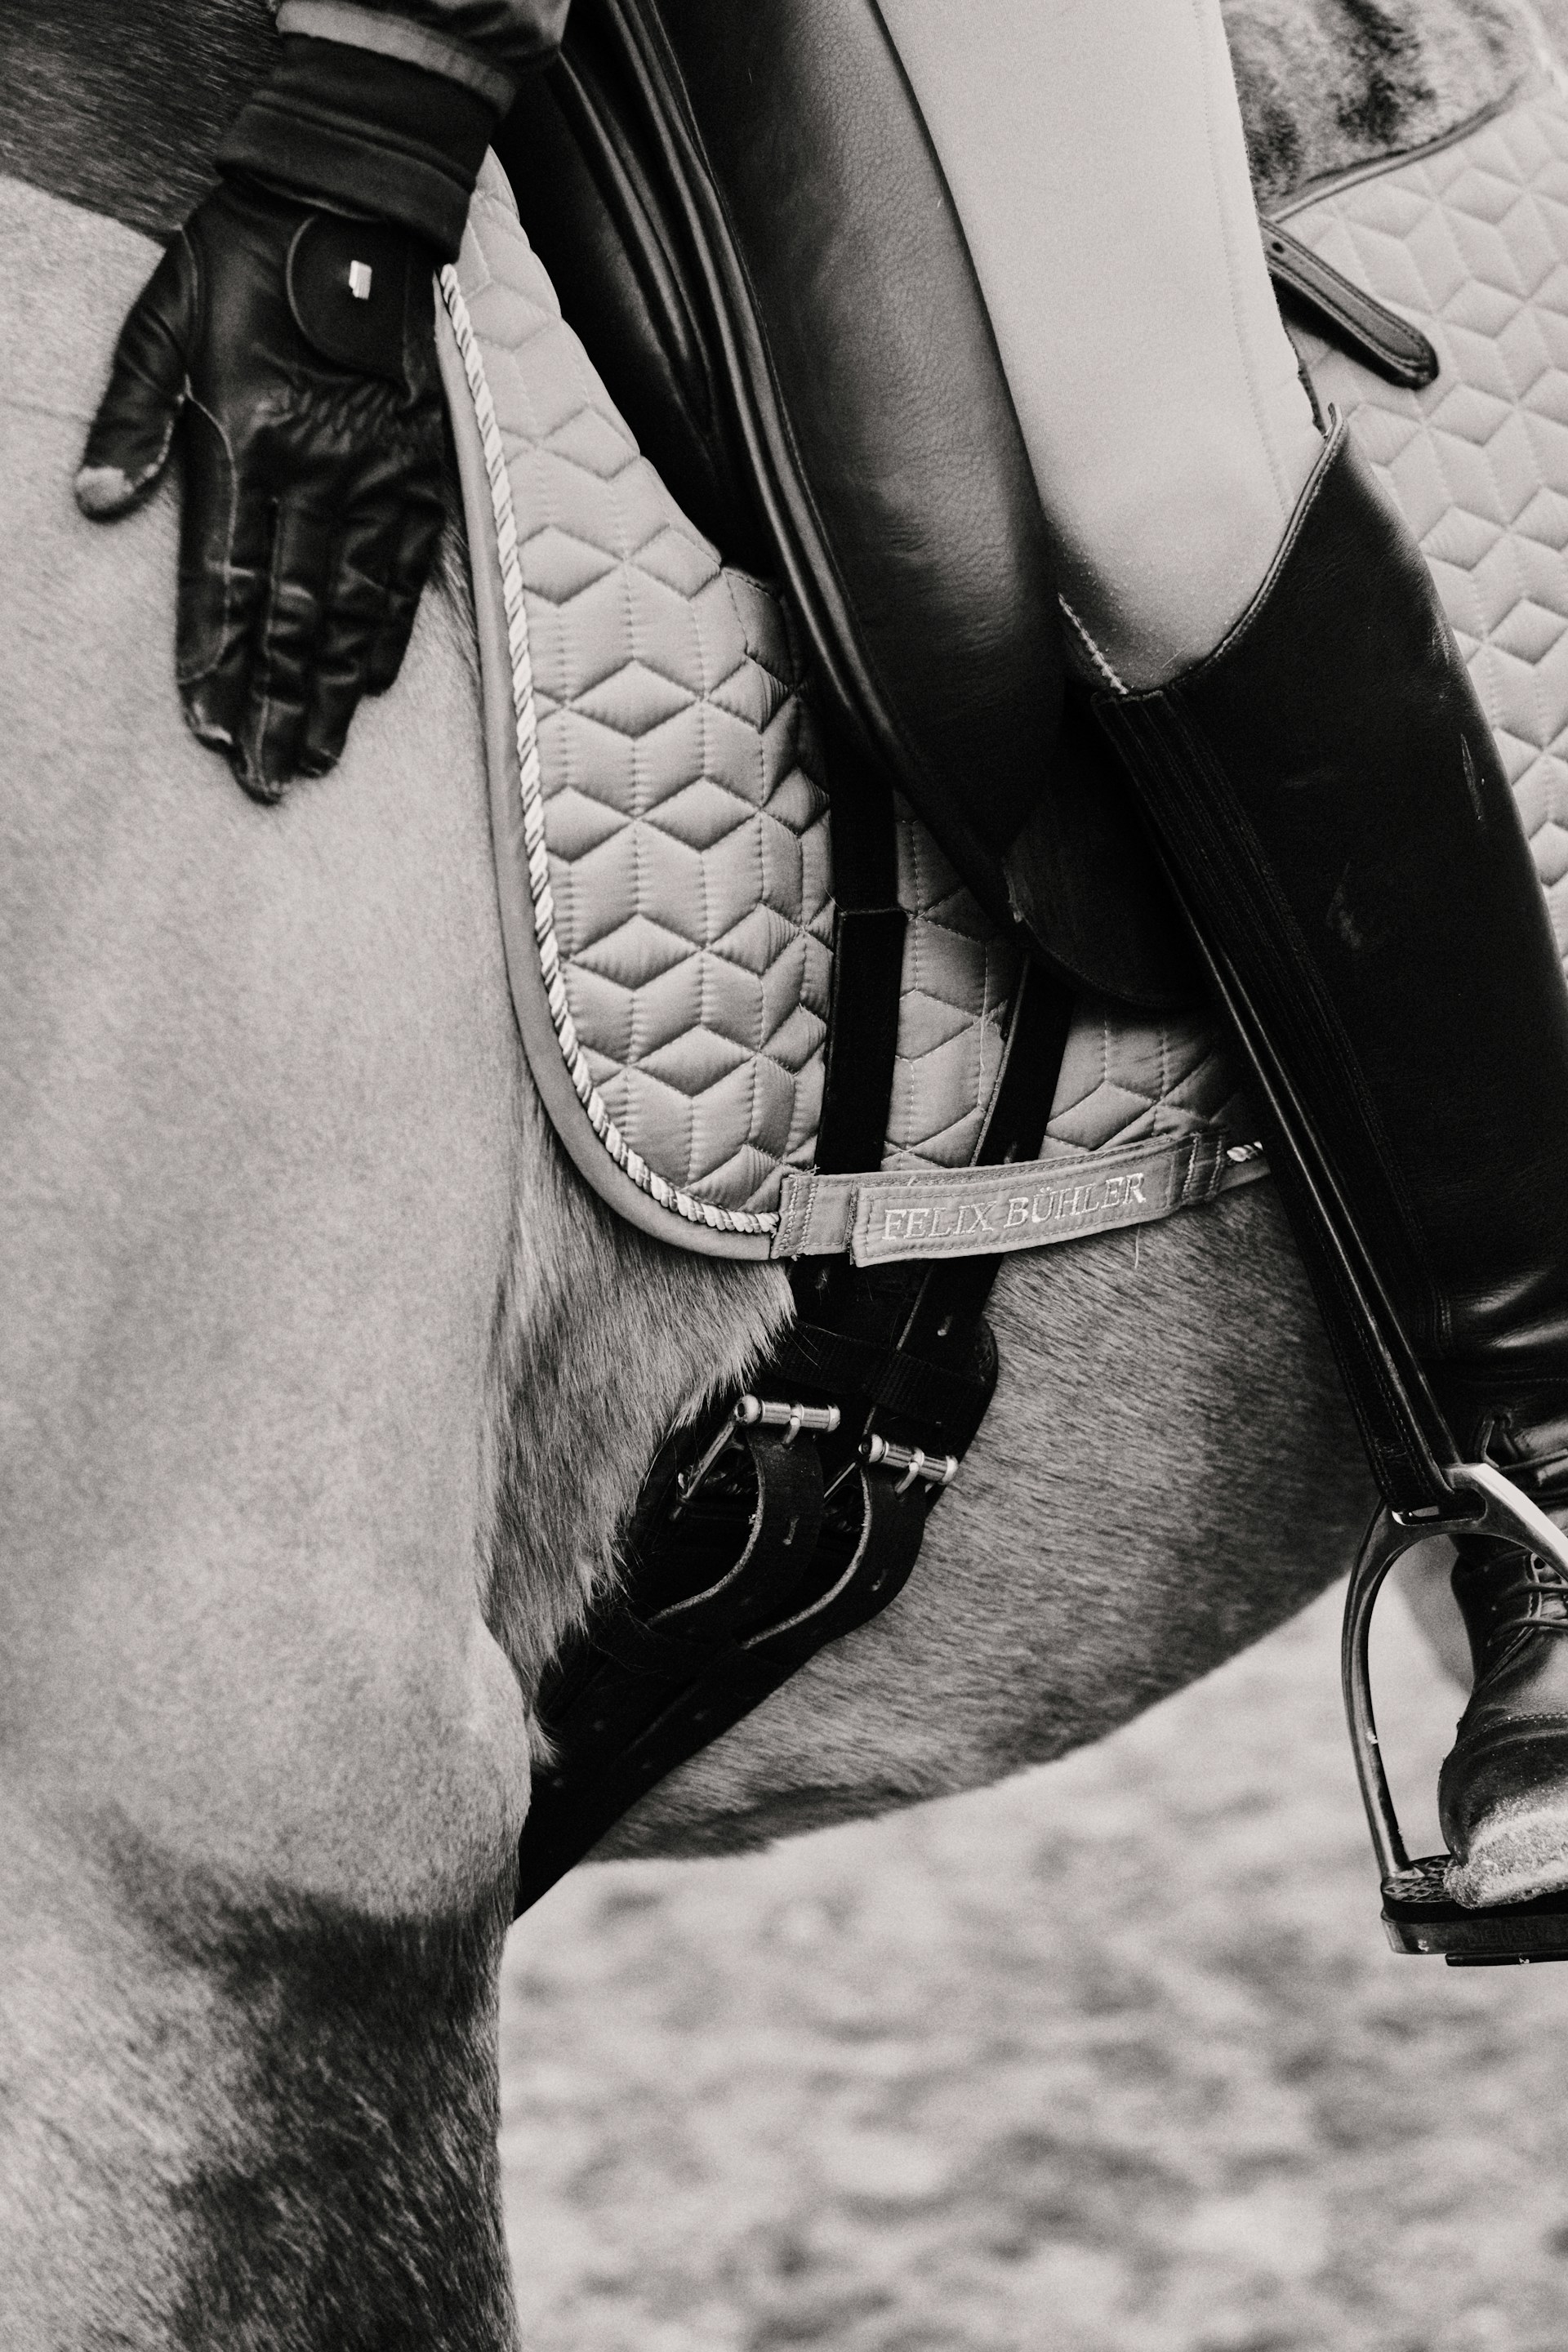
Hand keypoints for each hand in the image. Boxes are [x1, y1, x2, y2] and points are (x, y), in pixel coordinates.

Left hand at [76, 176, 447, 800]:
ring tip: (315, 757)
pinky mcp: (422, 475)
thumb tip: (95, 500)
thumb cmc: (244, 257)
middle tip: (267, 781)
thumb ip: (129, 413)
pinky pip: (405, 577)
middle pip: (294, 617)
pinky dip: (386, 639)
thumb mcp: (161, 317)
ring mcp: (379, 481)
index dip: (217, 659)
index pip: (227, 577)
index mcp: (246, 439)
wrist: (359, 203)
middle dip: (277, 706)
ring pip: (353, 612)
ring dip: (332, 694)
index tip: (209, 729)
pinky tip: (369, 689)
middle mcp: (318, 473)